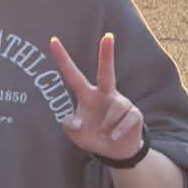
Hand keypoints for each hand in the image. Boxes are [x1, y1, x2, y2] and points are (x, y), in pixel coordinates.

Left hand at [50, 33, 144, 162]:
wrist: (116, 152)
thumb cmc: (92, 136)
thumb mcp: (75, 134)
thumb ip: (69, 126)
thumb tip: (77, 122)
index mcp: (87, 95)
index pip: (73, 75)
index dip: (62, 59)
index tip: (52, 40)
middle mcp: (104, 94)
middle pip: (106, 71)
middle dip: (107, 54)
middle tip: (107, 36)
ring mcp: (121, 102)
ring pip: (115, 108)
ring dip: (107, 126)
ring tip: (105, 134)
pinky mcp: (134, 113)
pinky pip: (126, 120)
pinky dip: (118, 131)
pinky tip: (115, 136)